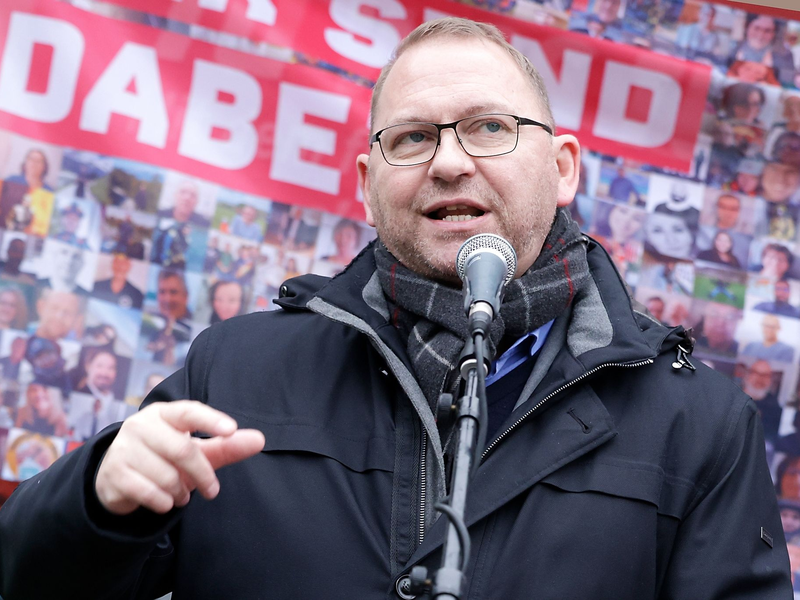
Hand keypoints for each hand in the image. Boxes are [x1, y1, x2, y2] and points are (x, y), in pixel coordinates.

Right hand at [95, 400, 264, 515]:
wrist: (119, 478)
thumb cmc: (166, 458)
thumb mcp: (197, 450)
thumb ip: (227, 445)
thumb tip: (260, 439)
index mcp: (164, 413)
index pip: (188, 411)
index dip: (210, 420)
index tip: (231, 429)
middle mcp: (140, 425)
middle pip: (182, 450)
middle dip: (202, 474)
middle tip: (213, 490)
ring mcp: (123, 448)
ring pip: (166, 475)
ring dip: (181, 491)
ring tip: (182, 494)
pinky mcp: (113, 474)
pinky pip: (147, 492)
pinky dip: (163, 502)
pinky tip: (165, 501)